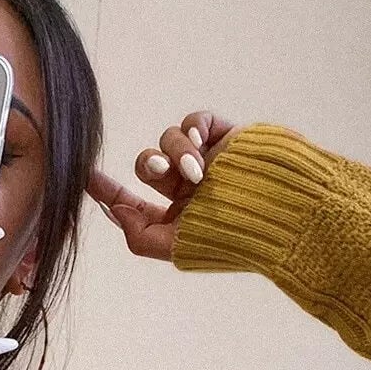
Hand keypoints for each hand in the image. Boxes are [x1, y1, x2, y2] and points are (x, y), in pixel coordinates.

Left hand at [86, 110, 243, 260]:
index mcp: (178, 217)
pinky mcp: (227, 137)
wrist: (286, 211)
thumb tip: (115, 210)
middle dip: (148, 165)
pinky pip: (196, 121)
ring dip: (176, 150)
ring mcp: (208, 160)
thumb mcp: (180, 248)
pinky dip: (192, 128)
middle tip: (158, 167)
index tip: (84, 177)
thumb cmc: (237, 237)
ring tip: (198, 169)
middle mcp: (190, 188)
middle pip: (148, 165)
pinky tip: (202, 142)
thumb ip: (140, 236)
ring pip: (169, 140)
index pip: (133, 201)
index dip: (107, 190)